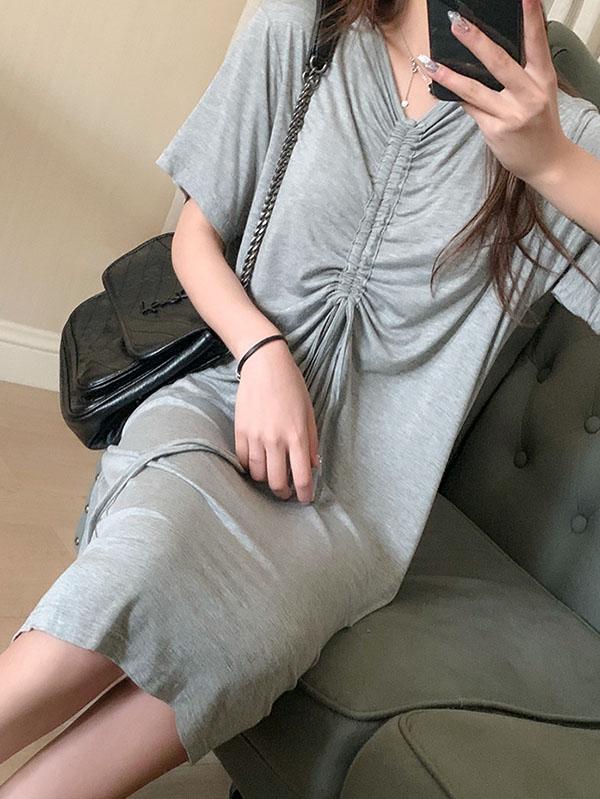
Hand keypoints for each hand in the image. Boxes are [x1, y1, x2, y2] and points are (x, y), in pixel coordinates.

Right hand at [233, 339, 319, 502]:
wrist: (264, 366)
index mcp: (297, 436)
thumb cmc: (291, 386)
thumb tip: (313, 465)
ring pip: (258, 474)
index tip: (305, 499)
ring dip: (265, 480)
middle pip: (276, 482)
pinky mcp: (241, 431)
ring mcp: (256, 437)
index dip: (304, 493)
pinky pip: (243, 460)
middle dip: (283, 492)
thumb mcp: (309, 412)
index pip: (301, 476)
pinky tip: (256, 464)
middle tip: (286, 492)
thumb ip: (311, 440)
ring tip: (270, 477)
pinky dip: (250, 467)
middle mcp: (276, 440)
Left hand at [417, 0, 571, 184]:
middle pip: (499, 62)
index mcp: (543, 79)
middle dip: (476, 41)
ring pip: (474, 90)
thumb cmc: (540, 124)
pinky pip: (470, 109)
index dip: (531, 19)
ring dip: (448, 76)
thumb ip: (522, 74)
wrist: (547, 161)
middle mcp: (529, 95)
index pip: (537, 43)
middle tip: (458, 24)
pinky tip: (439, 87)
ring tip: (429, 63)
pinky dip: (456, 97)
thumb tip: (488, 53)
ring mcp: (511, 114)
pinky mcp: (495, 131)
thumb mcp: (540, 93)